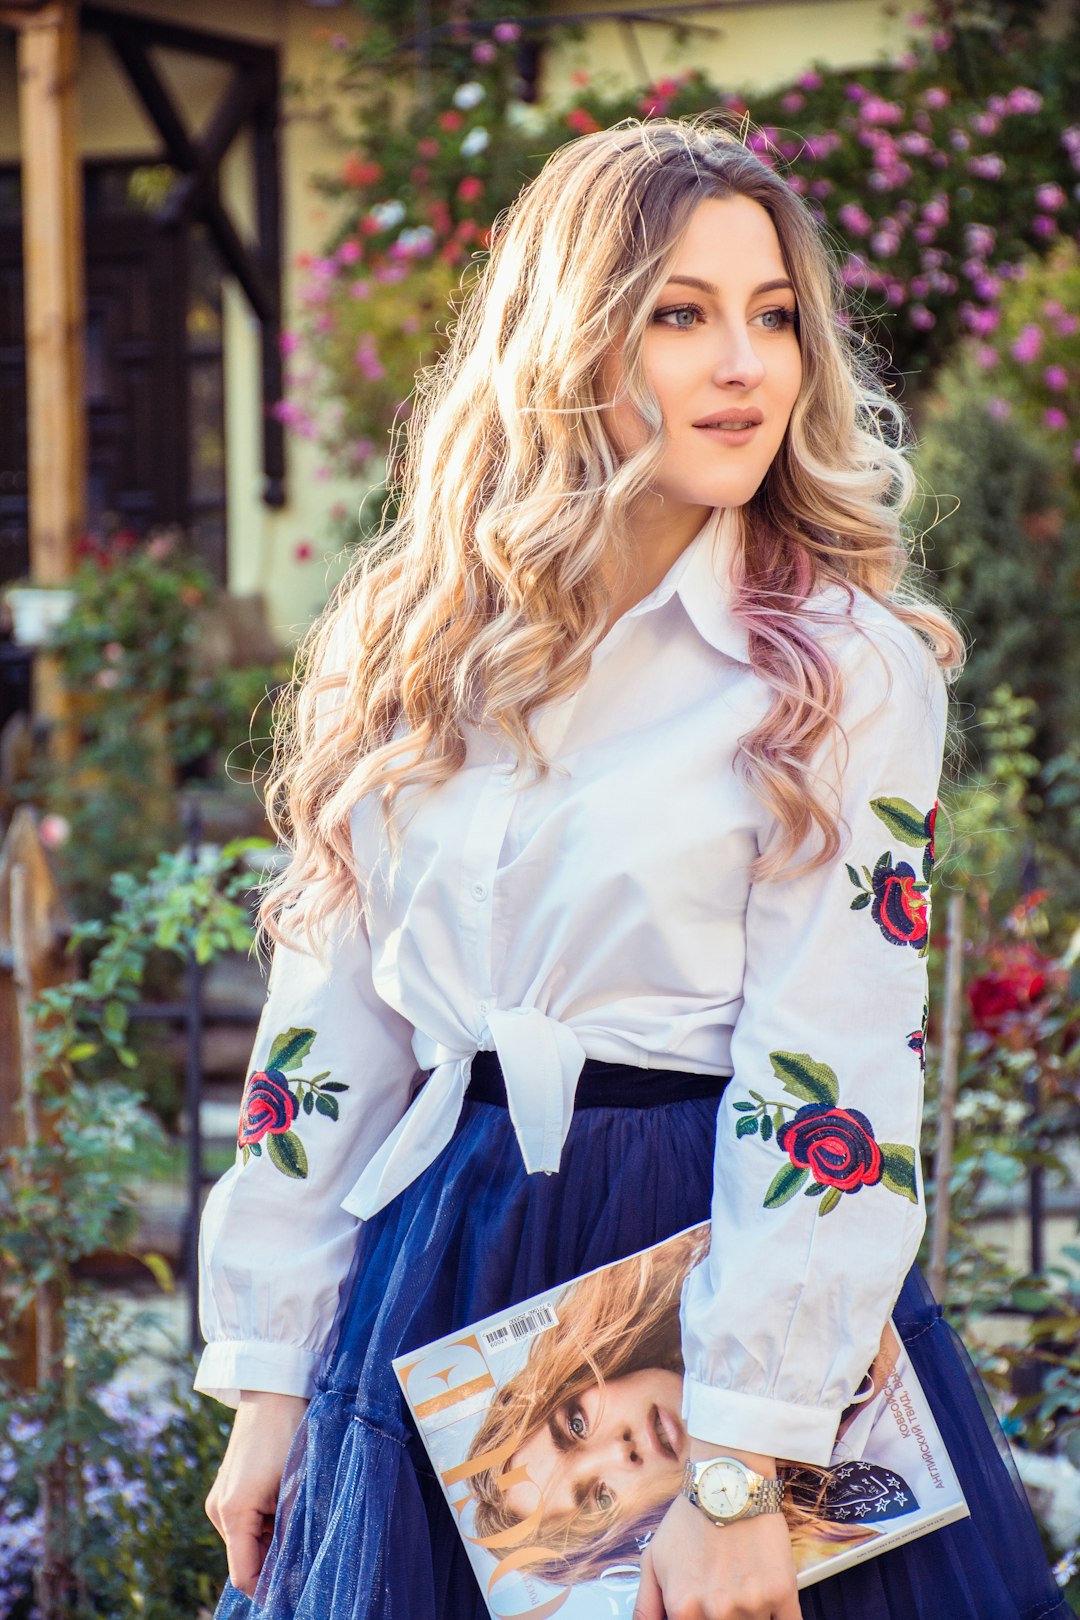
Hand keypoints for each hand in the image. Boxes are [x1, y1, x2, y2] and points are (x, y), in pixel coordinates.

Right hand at [205, 1391, 309, 1597]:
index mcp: (232, 1513)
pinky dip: (268, 1522)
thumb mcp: (296, 1487)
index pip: (244, 1575)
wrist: (274, 1390)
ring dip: (274, 1538)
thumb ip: (292, 1532)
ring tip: (300, 1515)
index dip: (269, 1590)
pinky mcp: (229, 1487)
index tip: (295, 1593)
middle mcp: (219, 1510)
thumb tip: (295, 1569)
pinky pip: (248, 1521)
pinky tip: (288, 1503)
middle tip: (308, 1549)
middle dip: (275, 1560)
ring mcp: (221, 1498)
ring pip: (249, 1540)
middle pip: (246, 1558)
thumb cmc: (288, 1435)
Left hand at [633, 1493, 801, 1619]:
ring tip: (742, 1582)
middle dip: (724, 1615)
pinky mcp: (782, 1592)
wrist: (728, 1480)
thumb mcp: (654, 1559)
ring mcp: (751, 1604)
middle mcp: (717, 1612)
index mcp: (683, 1608)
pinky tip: (769, 1600)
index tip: (704, 1610)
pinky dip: (778, 1616)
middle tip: (724, 1587)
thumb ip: (647, 1606)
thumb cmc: (690, 1518)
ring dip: (750, 1612)